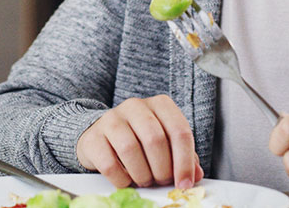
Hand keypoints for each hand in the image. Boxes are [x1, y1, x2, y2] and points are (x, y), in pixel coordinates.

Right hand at [76, 95, 203, 188]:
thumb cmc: (139, 140)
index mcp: (160, 104)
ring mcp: (111, 119)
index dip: (185, 161)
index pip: (179, 130)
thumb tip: (195, 174)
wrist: (101, 136)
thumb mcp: (165, 143)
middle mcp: (135, 106)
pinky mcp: (93, 138)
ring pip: (130, 149)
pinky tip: (127, 180)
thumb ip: (183, 157)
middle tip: (162, 181)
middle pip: (155, 139)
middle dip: (162, 169)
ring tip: (144, 181)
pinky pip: (109, 164)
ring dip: (142, 174)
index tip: (185, 183)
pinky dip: (122, 180)